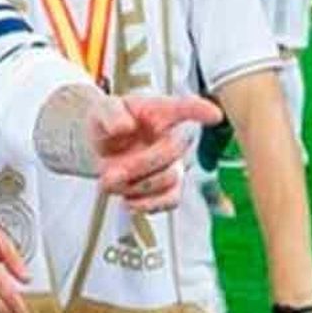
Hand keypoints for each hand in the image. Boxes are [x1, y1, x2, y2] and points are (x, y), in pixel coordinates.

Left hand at [94, 95, 222, 212]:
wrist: (96, 146)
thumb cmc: (107, 122)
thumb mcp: (102, 110)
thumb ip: (110, 114)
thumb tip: (124, 127)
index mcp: (159, 112)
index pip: (184, 107)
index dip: (201, 110)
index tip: (214, 115)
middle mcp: (171, 137)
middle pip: (173, 150)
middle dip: (139, 164)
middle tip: (109, 172)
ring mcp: (171, 163)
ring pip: (169, 179)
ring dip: (137, 186)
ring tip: (110, 182)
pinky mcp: (166, 187)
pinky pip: (171, 200)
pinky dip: (148, 205)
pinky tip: (129, 202)